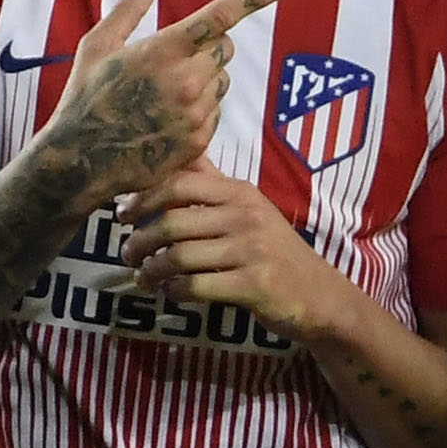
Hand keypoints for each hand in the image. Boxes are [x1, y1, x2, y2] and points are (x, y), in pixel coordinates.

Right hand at [42, 0, 288, 204]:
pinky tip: (166, 117)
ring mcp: (196, 112)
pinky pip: (215, 111)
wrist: (81, 159)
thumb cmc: (85, 96)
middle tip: (176, 58)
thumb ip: (129, 9)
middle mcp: (187, 80)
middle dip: (209, 46)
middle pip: (224, 48)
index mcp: (163, 51)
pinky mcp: (200, 139)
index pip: (219, 17)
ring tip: (163, 93)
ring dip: (203, 80)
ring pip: (221, 81)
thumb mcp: (97, 46)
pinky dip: (198, 109)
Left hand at [120, 163, 343, 339]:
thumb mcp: (250, 210)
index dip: (142, 198)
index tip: (123, 215)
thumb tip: (177, 150)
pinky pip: (195, 286)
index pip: (179, 182)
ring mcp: (251, 251)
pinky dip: (174, 291)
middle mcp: (246, 216)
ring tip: (144, 277)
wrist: (323, 297)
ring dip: (151, 270)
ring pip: (178, 257)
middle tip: (128, 254)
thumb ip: (213, 184)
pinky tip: (171, 292)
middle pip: (172, 222)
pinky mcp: (253, 285)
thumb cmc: (277, 253)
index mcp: (241, 193)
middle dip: (139, 240)